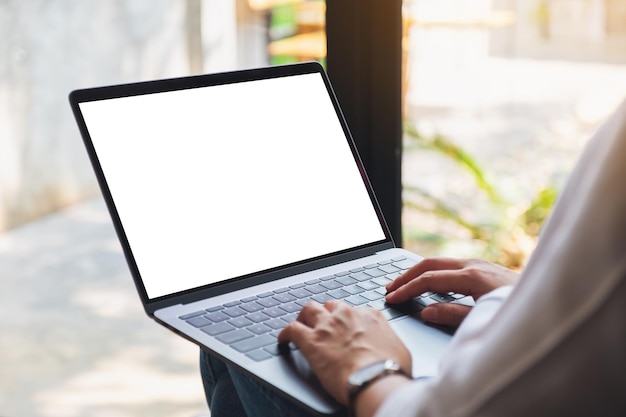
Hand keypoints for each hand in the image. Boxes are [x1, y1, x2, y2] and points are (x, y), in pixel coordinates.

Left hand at [277, 300, 411, 404]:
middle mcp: (347, 315)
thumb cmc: (390, 369)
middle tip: (323, 324)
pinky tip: (283, 339)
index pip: (355, 311)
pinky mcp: (311, 340)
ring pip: (309, 309)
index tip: (347, 329)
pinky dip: (285, 333)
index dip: (348, 321)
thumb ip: (390, 344)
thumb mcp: (399, 350)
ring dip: (305, 317)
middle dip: (326, 312)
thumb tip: (391, 353)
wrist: (376, 378)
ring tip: (301, 324)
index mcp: (369, 316)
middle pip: (330, 305)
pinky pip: (291, 329)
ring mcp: (327, 325)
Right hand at [385, 257, 517, 326]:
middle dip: (405, 275)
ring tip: (401, 283)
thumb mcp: (484, 320)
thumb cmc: (518, 314)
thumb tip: (425, 310)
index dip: (407, 289)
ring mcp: (479, 263)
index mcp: (471, 276)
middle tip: (388, 287)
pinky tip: (427, 281)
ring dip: (417, 271)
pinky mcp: (483, 267)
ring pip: (439, 261)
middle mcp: (473, 264)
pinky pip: (450, 264)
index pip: (428, 280)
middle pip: (429, 263)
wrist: (550, 298)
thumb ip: (452, 314)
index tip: (391, 298)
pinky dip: (432, 271)